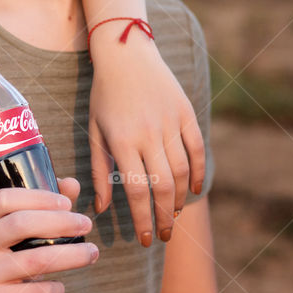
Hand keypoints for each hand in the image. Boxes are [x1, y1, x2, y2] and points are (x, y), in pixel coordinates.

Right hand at [0, 178, 97, 292]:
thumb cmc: (6, 260)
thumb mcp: (16, 232)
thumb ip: (43, 205)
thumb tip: (71, 184)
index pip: (3, 199)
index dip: (38, 197)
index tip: (67, 202)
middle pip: (20, 224)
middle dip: (60, 221)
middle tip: (85, 224)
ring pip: (35, 259)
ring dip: (72, 254)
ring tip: (91, 252)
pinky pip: (37, 292)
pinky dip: (56, 288)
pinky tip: (60, 286)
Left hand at [88, 33, 205, 246]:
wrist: (126, 54)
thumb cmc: (104, 94)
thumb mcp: (94, 130)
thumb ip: (99, 170)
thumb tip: (100, 207)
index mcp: (122, 140)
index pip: (137, 191)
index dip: (143, 219)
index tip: (145, 239)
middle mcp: (149, 133)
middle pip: (163, 186)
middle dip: (164, 217)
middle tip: (164, 236)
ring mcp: (170, 122)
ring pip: (182, 171)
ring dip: (179, 199)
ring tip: (172, 214)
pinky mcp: (186, 113)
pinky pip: (197, 149)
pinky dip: (198, 173)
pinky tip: (192, 191)